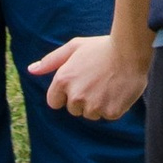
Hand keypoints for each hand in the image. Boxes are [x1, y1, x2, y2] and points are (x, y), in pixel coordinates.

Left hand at [29, 32, 149, 121]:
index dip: (65, 94)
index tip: (79, 84)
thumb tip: (31, 70)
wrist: (130, 51)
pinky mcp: (110, 112)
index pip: (54, 102)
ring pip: (91, 114)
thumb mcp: (74, 47)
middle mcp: (76, 95)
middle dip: (83, 99)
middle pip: (74, 109)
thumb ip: (51, 61)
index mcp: (63, 80)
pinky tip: (118, 90)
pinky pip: (107, 115)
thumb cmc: (101, 47)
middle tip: (97, 80)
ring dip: (98, 104)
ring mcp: (93, 105)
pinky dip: (113, 106)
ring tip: (108, 84)